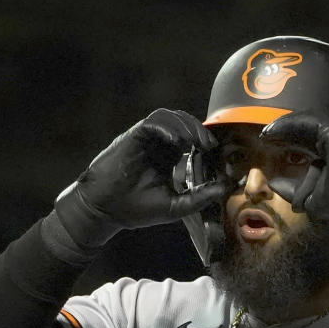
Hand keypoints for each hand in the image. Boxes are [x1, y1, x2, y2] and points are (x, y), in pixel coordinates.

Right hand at [55, 109, 229, 248]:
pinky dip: (168, 127)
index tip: (216, 152)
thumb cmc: (135, 210)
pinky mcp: (132, 137)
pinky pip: (153, 122)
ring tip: (196, 142)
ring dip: (186, 126)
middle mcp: (157, 145)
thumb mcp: (175, 206)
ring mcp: (144, 139)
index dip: (204, 141)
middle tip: (210, 144)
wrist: (104, 210)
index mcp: (167, 158)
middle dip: (199, 130)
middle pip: (183, 123)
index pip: (190, 139)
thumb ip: (199, 197)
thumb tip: (225, 189)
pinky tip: (177, 142)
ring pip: (169, 117)